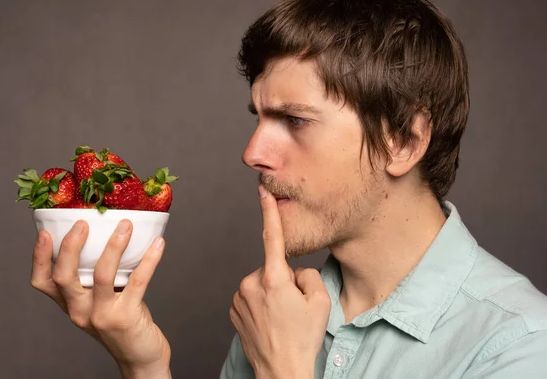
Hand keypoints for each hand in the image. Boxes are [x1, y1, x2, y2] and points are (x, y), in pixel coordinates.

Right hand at [31, 220, 170, 378]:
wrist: (140, 357)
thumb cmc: (122, 322)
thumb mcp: (100, 302)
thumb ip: (96, 278)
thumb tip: (109, 232)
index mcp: (70, 305)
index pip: (43, 283)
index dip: (39, 258)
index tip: (43, 233)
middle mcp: (80, 312)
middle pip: (64, 277)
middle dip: (70, 247)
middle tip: (83, 223)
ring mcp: (102, 316)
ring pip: (101, 276)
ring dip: (114, 246)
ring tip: (126, 225)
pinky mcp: (126, 317)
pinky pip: (138, 281)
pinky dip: (149, 259)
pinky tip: (158, 243)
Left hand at [229, 186, 330, 378]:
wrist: (281, 371)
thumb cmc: (302, 339)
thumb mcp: (320, 302)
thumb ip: (309, 275)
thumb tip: (294, 271)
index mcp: (274, 279)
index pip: (272, 238)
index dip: (268, 213)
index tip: (262, 192)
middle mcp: (252, 284)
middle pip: (272, 268)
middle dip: (283, 280)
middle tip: (292, 307)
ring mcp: (240, 297)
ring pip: (261, 283)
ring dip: (271, 293)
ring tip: (280, 318)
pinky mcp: (233, 309)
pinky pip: (250, 296)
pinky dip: (260, 304)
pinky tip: (268, 321)